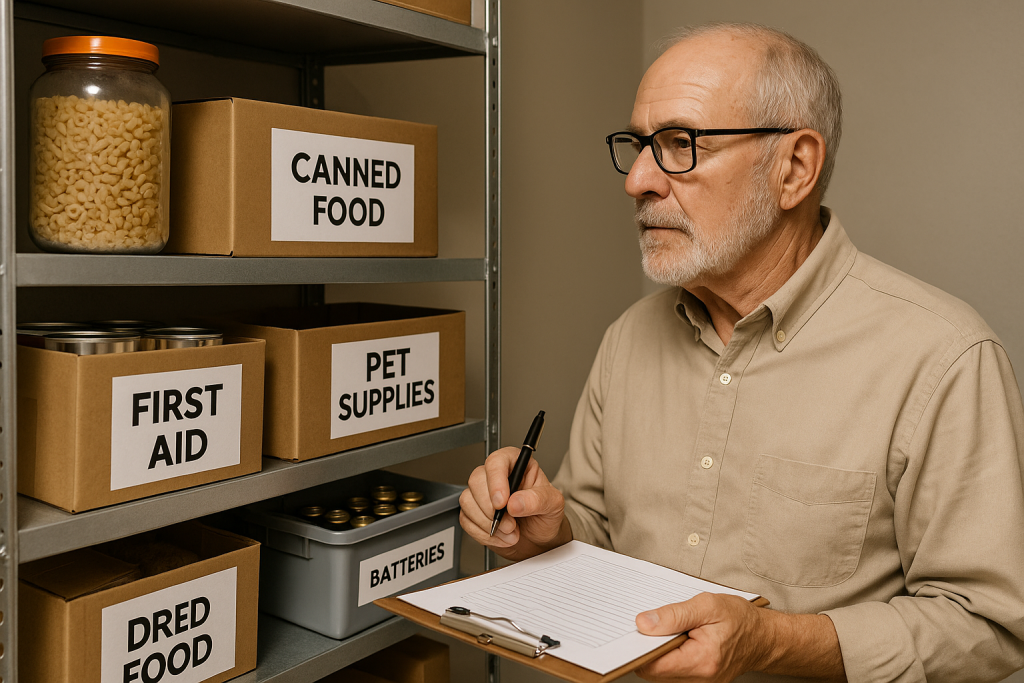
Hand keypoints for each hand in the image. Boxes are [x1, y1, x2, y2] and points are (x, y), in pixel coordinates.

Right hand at [459, 447, 571, 560]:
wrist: (540, 540)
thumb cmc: (546, 516)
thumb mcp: (553, 505)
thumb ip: (537, 500)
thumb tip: (515, 502)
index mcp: (516, 465)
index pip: (496, 462)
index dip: (496, 481)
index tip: (502, 502)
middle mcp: (497, 477)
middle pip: (476, 480)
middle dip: (491, 508)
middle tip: (510, 523)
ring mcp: (483, 494)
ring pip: (467, 500)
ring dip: (488, 523)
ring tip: (510, 531)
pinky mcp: (474, 513)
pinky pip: (466, 520)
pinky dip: (483, 533)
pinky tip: (501, 536)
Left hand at [634, 593, 767, 682]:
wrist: (763, 637)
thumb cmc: (739, 619)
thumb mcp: (707, 606)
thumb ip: (673, 615)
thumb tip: (643, 624)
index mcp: (701, 661)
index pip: (653, 665)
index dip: (639, 648)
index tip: (635, 631)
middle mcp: (699, 679)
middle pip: (654, 671)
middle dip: (648, 648)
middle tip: (652, 625)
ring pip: (661, 673)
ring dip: (658, 652)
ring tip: (668, 630)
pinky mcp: (698, 681)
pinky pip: (672, 673)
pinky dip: (667, 656)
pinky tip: (674, 640)